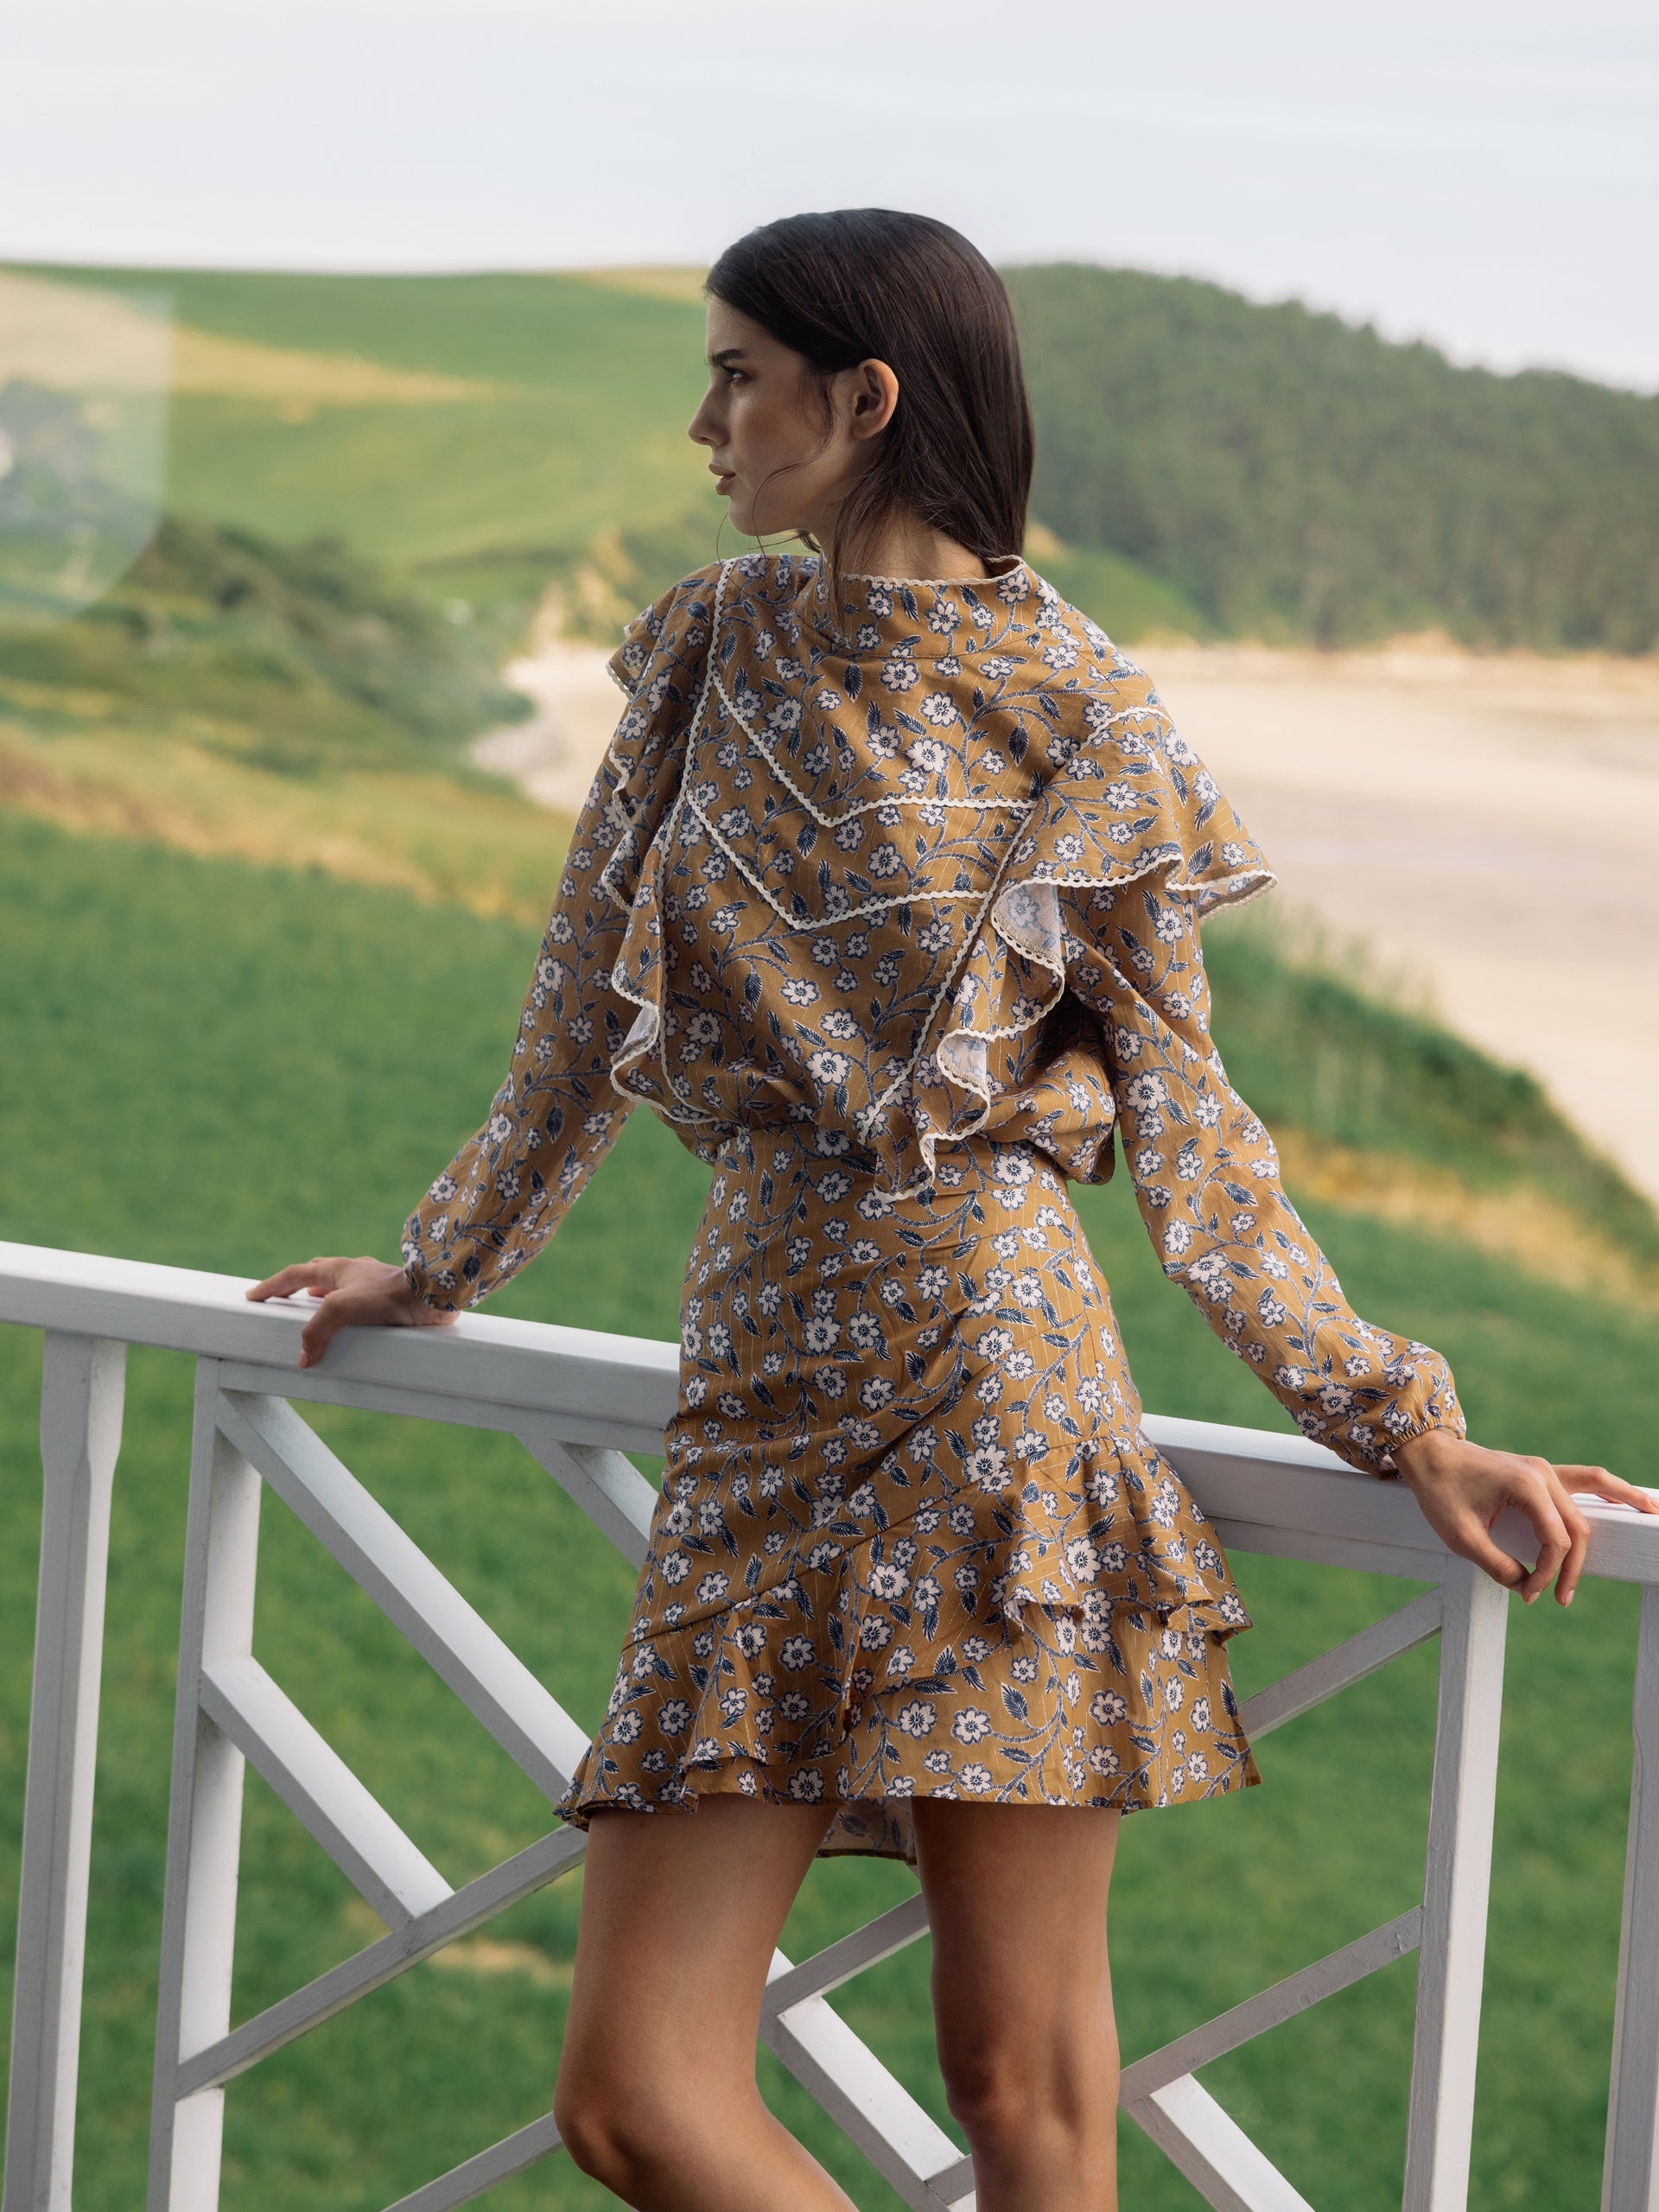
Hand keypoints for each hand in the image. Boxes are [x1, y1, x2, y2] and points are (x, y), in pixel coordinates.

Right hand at [245, 1254, 456, 1368]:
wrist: (431, 1295)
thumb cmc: (387, 1295)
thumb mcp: (341, 1310)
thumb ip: (316, 1331)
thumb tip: (304, 1357)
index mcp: (337, 1268)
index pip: (294, 1275)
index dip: (271, 1286)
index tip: (253, 1295)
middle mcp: (354, 1271)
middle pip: (317, 1273)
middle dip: (297, 1284)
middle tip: (283, 1297)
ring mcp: (373, 1282)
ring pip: (341, 1286)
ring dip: (324, 1297)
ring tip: (315, 1312)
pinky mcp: (390, 1297)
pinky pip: (362, 1302)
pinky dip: (349, 1311)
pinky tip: (354, 1324)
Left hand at [1393, 1429, 1658, 1605]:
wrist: (1427, 1455)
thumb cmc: (1440, 1491)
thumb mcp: (1461, 1537)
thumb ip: (1496, 1565)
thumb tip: (1524, 1584)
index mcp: (1526, 1485)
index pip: (1556, 1541)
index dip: (1548, 1574)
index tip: (1528, 1593)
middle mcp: (1543, 1473)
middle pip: (1578, 1527)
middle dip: (1572, 1567)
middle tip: (1562, 1599)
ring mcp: (1544, 1469)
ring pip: (1596, 1488)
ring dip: (1622, 1502)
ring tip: (1653, 1514)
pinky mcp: (1541, 1472)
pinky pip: (1584, 1480)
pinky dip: (1607, 1489)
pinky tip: (1624, 1499)